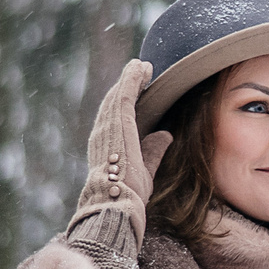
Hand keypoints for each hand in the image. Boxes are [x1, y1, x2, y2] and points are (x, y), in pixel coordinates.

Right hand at [66, 59, 174, 245]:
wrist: (117, 202)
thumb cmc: (129, 195)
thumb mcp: (145, 169)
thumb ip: (153, 151)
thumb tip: (165, 134)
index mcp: (107, 146)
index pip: (116, 119)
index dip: (126, 102)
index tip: (137, 89)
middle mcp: (102, 134)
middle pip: (115, 103)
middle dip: (127, 85)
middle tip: (139, 69)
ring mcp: (107, 127)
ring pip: (119, 96)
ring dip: (130, 78)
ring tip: (141, 65)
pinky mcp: (117, 122)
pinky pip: (125, 95)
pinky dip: (132, 79)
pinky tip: (139, 68)